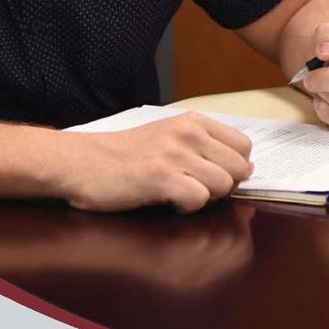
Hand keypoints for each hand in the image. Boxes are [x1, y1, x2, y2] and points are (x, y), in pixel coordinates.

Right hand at [62, 114, 254, 212]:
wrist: (81, 162)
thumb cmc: (125, 156)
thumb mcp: (169, 139)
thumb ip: (206, 148)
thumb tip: (247, 171)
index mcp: (193, 121)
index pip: (244, 146)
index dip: (234, 168)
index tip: (213, 177)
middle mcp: (188, 133)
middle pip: (238, 168)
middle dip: (222, 186)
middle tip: (193, 189)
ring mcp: (174, 154)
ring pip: (222, 185)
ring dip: (203, 197)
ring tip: (177, 193)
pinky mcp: (160, 177)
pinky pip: (198, 199)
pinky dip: (186, 206)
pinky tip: (166, 200)